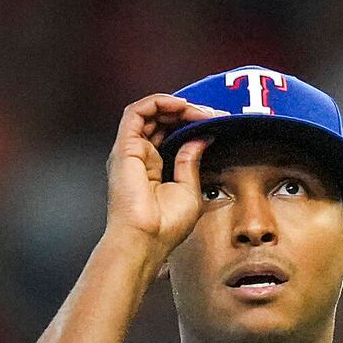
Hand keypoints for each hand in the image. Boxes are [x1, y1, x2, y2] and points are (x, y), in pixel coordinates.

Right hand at [107, 94, 218, 263]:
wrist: (146, 240)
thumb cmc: (165, 226)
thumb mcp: (190, 190)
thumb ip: (192, 160)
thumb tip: (202, 137)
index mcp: (154, 168)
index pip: (172, 135)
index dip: (193, 125)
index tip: (217, 124)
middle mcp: (140, 156)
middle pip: (162, 121)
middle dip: (189, 113)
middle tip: (214, 114)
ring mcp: (131, 151)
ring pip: (150, 113)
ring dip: (177, 106)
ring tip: (200, 111)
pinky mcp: (124, 147)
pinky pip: (137, 112)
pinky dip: (159, 102)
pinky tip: (181, 106)